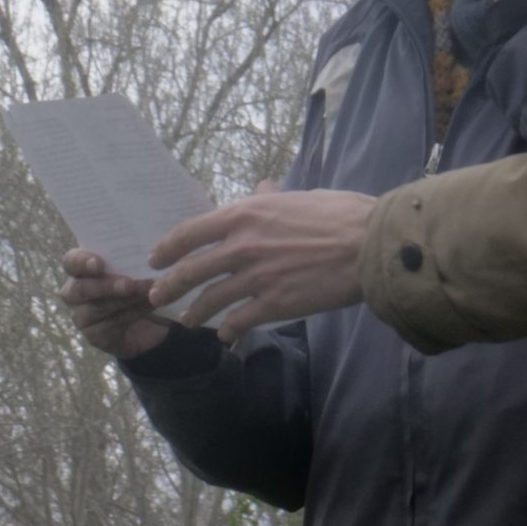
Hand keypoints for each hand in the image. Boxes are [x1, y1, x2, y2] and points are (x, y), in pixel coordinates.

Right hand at [57, 250, 168, 359]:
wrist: (151, 320)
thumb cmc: (138, 282)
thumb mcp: (137, 265)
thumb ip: (134, 254)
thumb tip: (151, 240)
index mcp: (80, 269)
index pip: (71, 262)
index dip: (81, 261)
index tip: (99, 263)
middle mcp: (75, 292)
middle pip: (81, 289)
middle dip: (107, 286)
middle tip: (130, 284)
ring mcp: (82, 316)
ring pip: (99, 308)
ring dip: (126, 300)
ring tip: (149, 292)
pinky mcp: (95, 337)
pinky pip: (112, 325)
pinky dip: (133, 313)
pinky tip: (151, 305)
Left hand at [147, 188, 376, 344]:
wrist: (370, 245)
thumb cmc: (342, 215)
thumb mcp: (300, 197)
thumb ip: (273, 199)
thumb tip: (262, 189)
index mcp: (245, 215)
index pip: (191, 232)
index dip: (168, 247)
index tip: (156, 258)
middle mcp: (242, 246)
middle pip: (191, 270)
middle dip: (169, 286)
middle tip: (157, 295)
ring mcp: (256, 278)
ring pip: (210, 300)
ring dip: (195, 313)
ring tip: (187, 322)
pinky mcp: (275, 304)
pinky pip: (239, 321)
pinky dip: (228, 330)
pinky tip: (225, 335)